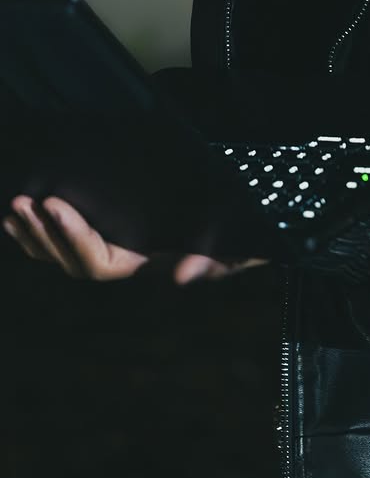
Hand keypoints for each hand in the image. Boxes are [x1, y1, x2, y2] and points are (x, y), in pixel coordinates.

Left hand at [3, 195, 268, 284]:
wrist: (238, 231)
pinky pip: (62, 243)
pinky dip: (39, 232)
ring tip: (13, 205)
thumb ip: (212, 258)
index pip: (96, 262)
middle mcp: (120, 265)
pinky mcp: (106, 236)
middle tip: (23, 200)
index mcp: (141, 266)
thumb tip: (182, 277)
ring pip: (59, 255)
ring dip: (33, 233)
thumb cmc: (234, 236)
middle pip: (68, 262)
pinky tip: (18, 217)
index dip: (71, 235)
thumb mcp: (230, 243)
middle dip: (43, 232)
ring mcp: (110, 252)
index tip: (54, 202)